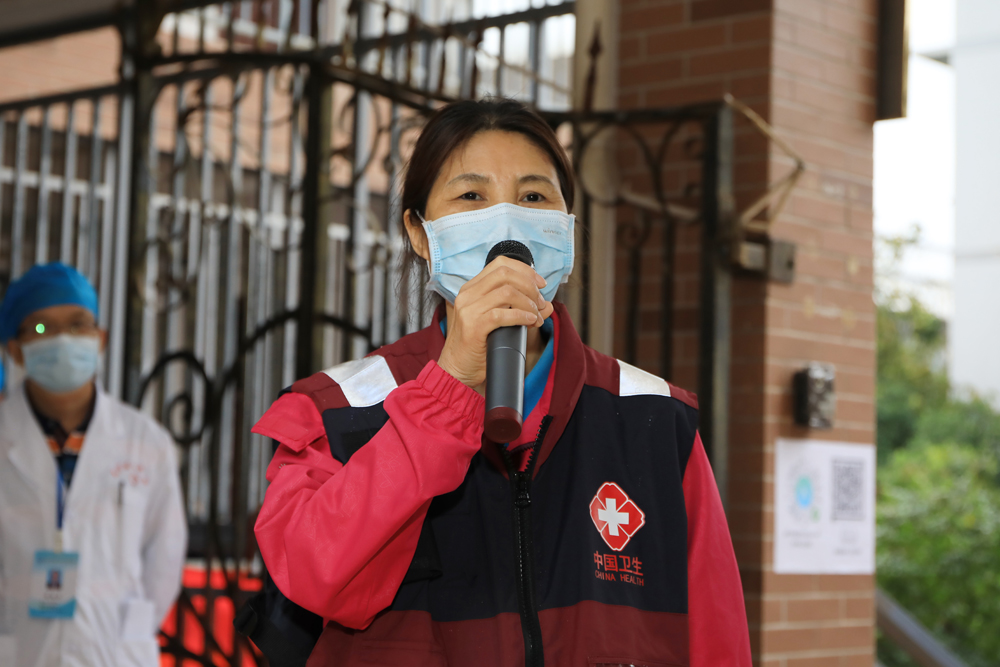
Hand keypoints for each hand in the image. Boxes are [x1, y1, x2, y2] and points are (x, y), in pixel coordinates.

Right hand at [437, 257, 553, 388]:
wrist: (457, 371)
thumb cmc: (478, 347)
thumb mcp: (500, 323)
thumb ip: (521, 309)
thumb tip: (548, 305)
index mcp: (472, 288)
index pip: (500, 264)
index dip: (525, 270)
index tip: (540, 283)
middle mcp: (467, 294)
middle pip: (505, 274)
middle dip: (529, 286)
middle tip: (540, 302)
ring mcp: (468, 310)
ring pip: (506, 292)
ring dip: (528, 303)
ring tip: (536, 316)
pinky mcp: (473, 327)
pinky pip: (502, 314)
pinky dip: (521, 316)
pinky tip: (529, 321)